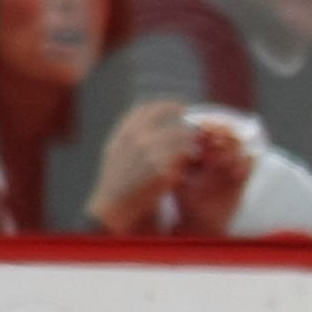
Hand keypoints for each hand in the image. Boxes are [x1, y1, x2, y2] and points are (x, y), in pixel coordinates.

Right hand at [89, 100, 254, 233]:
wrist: (113, 207)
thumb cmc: (116, 181)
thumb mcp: (115, 150)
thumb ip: (129, 132)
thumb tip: (142, 110)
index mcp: (125, 131)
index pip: (149, 108)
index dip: (168, 104)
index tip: (181, 107)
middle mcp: (137, 138)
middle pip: (172, 123)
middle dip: (188, 128)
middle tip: (198, 131)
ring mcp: (149, 153)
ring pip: (183, 138)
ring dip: (193, 143)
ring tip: (197, 151)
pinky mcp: (162, 171)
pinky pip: (185, 157)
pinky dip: (193, 158)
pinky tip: (195, 163)